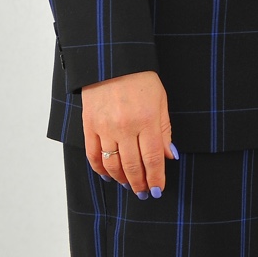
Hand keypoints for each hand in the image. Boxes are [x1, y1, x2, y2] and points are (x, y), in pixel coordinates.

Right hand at [82, 71, 174, 198]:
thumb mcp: (161, 102)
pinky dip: (100, 169)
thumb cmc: (142, 81)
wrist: (114, 62)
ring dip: (121, 179)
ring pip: (111, 165)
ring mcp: (105, 128)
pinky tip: (109, 176)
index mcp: (147, 120)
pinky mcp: (89, 126)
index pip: (152, 158)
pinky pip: (93, 155)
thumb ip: (164, 131)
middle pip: (131, 166)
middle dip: (139, 183)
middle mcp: (125, 127)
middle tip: (143, 193)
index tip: (157, 190)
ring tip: (129, 186)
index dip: (155, 178)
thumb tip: (168, 157)